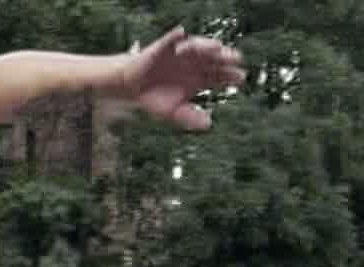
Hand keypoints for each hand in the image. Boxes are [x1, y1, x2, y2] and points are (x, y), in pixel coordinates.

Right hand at [107, 26, 243, 131]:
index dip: (230, 76)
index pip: (218, 75)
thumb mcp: (173, 113)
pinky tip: (181, 34)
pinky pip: (170, 40)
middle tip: (236, 60)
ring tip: (216, 48)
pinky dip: (175, 37)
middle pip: (213, 59)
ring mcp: (180, 53)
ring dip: (206, 46)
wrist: (133, 88)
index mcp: (199, 78)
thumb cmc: (155, 98)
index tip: (241, 78)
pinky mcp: (164, 47)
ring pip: (197, 47)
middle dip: (224, 58)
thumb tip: (208, 124)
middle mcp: (193, 63)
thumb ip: (190, 118)